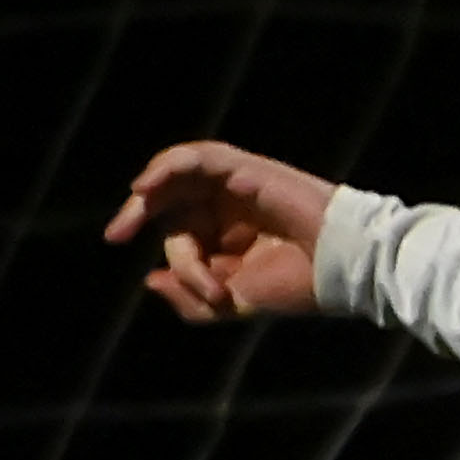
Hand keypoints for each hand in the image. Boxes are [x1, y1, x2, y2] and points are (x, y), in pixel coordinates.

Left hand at [106, 139, 339, 323]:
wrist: (342, 266)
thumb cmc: (301, 284)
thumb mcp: (236, 301)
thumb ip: (193, 299)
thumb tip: (150, 280)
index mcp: (232, 239)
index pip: (184, 239)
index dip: (180, 263)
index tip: (172, 283)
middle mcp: (230, 209)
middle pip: (172, 206)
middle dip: (141, 220)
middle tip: (117, 235)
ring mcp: (237, 186)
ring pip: (178, 178)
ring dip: (151, 194)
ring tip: (133, 205)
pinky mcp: (245, 169)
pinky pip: (196, 158)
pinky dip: (167, 168)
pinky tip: (146, 187)